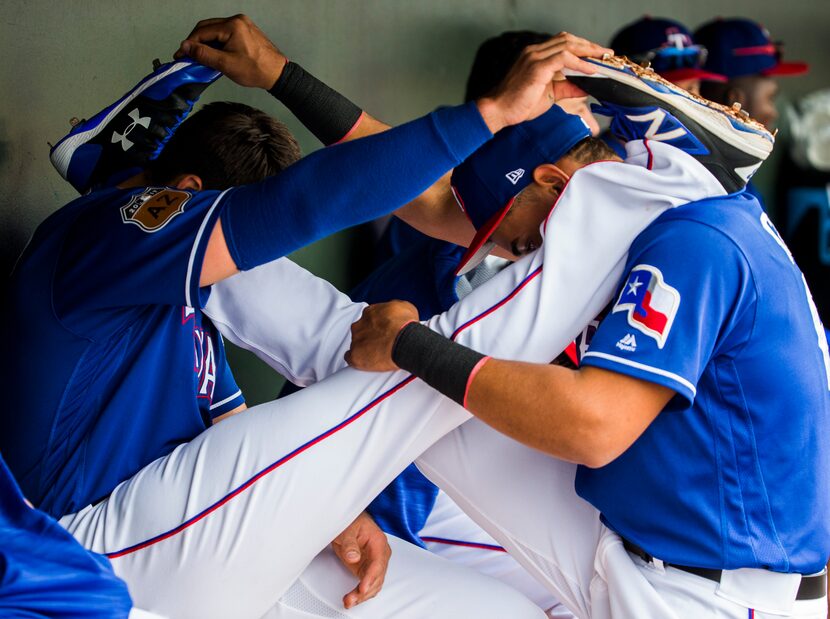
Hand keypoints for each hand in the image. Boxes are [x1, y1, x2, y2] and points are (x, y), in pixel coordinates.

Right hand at [174, 14, 286, 88]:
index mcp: (233, 25)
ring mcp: (242, 25)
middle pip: (207, 27)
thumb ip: (204, 54)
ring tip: (201, 57)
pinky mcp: (245, 31)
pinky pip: (225, 33)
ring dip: (206, 43)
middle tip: (188, 56)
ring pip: (215, 30)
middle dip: (196, 42)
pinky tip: (214, 54)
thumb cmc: (256, 70)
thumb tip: (186, 47)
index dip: (189, 44)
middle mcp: (237, 21)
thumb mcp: (226, 64)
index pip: (202, 31)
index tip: (181, 55)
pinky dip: (217, 43)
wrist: (277, 74)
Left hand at [331, 512, 391, 608]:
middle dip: (366, 591)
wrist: (349, 521)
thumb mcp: (347, 530)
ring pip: (374, 584)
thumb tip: (354, 556)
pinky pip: (368, 584)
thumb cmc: (351, 522)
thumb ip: (350, 543)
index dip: (371, 578)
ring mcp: (374, 562)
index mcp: (378, 542)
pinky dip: (361, 593)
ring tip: (349, 601)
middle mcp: (380, 554)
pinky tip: (352, 598)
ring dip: (363, 595)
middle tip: (352, 599)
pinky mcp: (367, 568)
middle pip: (377, 577)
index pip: (378, 564)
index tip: (363, 588)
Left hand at [345, 301, 418, 371]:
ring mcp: (356, 341)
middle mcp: (360, 325)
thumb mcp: (405, 307)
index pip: (368, 318)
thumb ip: (394, 309)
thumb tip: (396, 313)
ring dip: (364, 348)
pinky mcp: (355, 356)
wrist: (404, 341)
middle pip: (360, 331)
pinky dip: (356, 360)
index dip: (376, 326)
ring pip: (356, 344)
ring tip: (378, 354)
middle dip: (368, 336)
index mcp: (370, 312)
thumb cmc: (406, 325)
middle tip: (381, 343)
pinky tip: (365, 362)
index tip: (383, 331)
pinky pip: (350, 358)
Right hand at [476, 32, 612, 132]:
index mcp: (535, 55)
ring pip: (568, 45)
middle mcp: (534, 51)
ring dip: (588, 51)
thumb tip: (585, 87)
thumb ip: (566, 88)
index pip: (563, 43)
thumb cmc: (519, 105)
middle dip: (590, 46)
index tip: (598, 55)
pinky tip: (591, 69)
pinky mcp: (537, 67)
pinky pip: (564, 58)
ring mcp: (535, 57)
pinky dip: (580, 63)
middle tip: (607, 54)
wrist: (498, 111)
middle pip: (568, 39)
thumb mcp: (548, 95)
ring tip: (603, 59)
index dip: (582, 46)